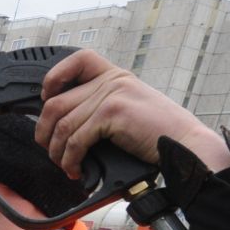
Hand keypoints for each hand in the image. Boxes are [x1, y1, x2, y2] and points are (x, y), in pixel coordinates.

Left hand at [35, 49, 229, 176]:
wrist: (184, 144)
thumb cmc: (158, 133)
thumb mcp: (129, 107)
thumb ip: (101, 105)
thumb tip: (63, 124)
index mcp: (116, 76)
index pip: (78, 60)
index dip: (54, 77)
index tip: (46, 98)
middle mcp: (112, 81)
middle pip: (57, 102)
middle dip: (45, 131)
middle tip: (50, 150)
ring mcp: (112, 95)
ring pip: (63, 124)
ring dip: (57, 151)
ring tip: (64, 165)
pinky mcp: (113, 113)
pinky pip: (76, 139)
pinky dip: (70, 159)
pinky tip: (76, 169)